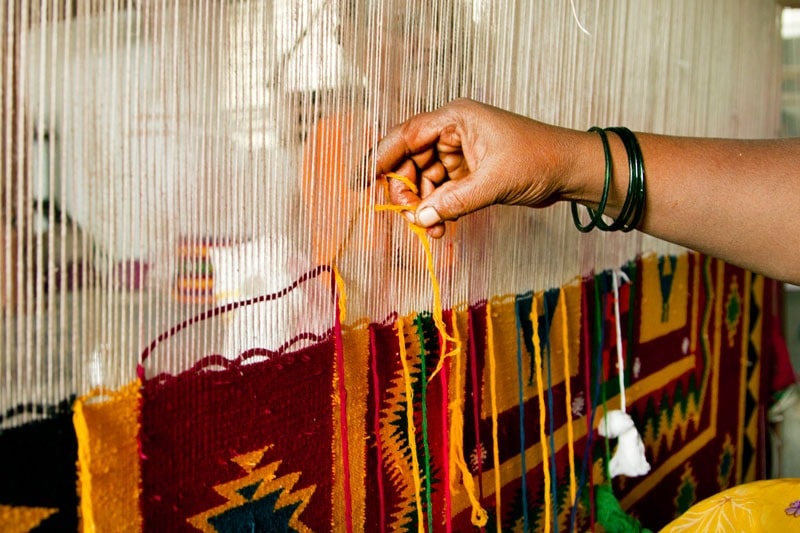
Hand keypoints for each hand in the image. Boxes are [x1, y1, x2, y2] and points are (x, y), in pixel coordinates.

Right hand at [372, 98, 586, 236]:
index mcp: (455, 119)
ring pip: (424, 181)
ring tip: (432, 229)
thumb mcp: (494, 181)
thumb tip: (421, 219)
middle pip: (410, 161)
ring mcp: (459, 155)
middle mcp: (452, 133)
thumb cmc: (539, 158)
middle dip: (406, 191)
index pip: (406, 136)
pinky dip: (438, 210)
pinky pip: (441, 193)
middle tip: (410, 216)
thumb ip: (455, 201)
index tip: (361, 180)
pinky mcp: (468, 174)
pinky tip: (442, 227)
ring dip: (423, 207)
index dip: (380, 157)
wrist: (570, 171)